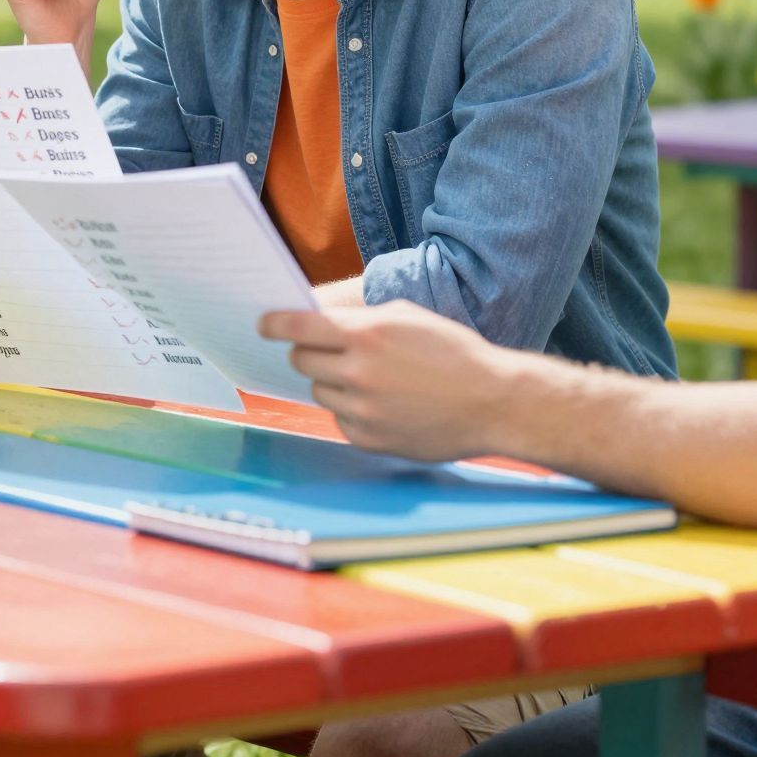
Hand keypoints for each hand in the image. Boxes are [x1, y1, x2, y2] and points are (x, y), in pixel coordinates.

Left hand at [260, 300, 508, 459]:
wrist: (493, 402)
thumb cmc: (453, 352)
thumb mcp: (406, 317)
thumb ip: (358, 321)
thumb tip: (317, 324)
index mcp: (367, 335)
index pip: (298, 328)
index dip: (274, 324)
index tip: (263, 325)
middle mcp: (358, 373)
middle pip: (302, 361)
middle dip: (308, 353)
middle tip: (326, 351)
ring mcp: (362, 410)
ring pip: (319, 391)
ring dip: (333, 382)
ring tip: (370, 379)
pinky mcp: (368, 439)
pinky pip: (339, 419)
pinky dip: (351, 410)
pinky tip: (384, 404)